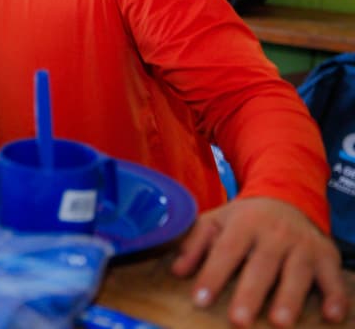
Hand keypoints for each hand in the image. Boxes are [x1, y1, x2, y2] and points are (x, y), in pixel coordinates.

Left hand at [172, 197, 348, 326]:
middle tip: (239, 321)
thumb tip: (177, 271)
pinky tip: (332, 316)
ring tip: (279, 322)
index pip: (225, 251)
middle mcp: (275, 234)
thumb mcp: (215, 221)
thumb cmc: (244, 218)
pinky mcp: (327, 255)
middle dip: (250, 294)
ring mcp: (303, 245)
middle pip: (261, 266)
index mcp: (243, 224)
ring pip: (297, 273)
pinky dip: (335, 296)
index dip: (212, 275)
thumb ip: (195, 244)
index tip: (200, 300)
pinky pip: (333, 277)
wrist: (287, 196)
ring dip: (289, 298)